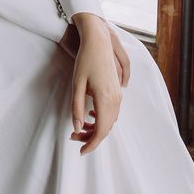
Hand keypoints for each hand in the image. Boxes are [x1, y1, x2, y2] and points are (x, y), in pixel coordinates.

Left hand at [66, 16, 123, 154]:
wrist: (99, 42)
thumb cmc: (86, 61)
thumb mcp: (76, 85)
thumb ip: (77, 108)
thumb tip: (77, 128)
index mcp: (105, 99)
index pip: (101, 131)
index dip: (92, 144)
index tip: (81, 152)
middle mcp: (116, 99)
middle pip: (106, 128)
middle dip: (91, 137)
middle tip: (74, 138)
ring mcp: (119, 95)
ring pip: (110, 121)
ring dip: (96, 128)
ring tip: (80, 127)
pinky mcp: (118, 91)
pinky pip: (113, 112)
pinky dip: (102, 119)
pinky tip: (91, 114)